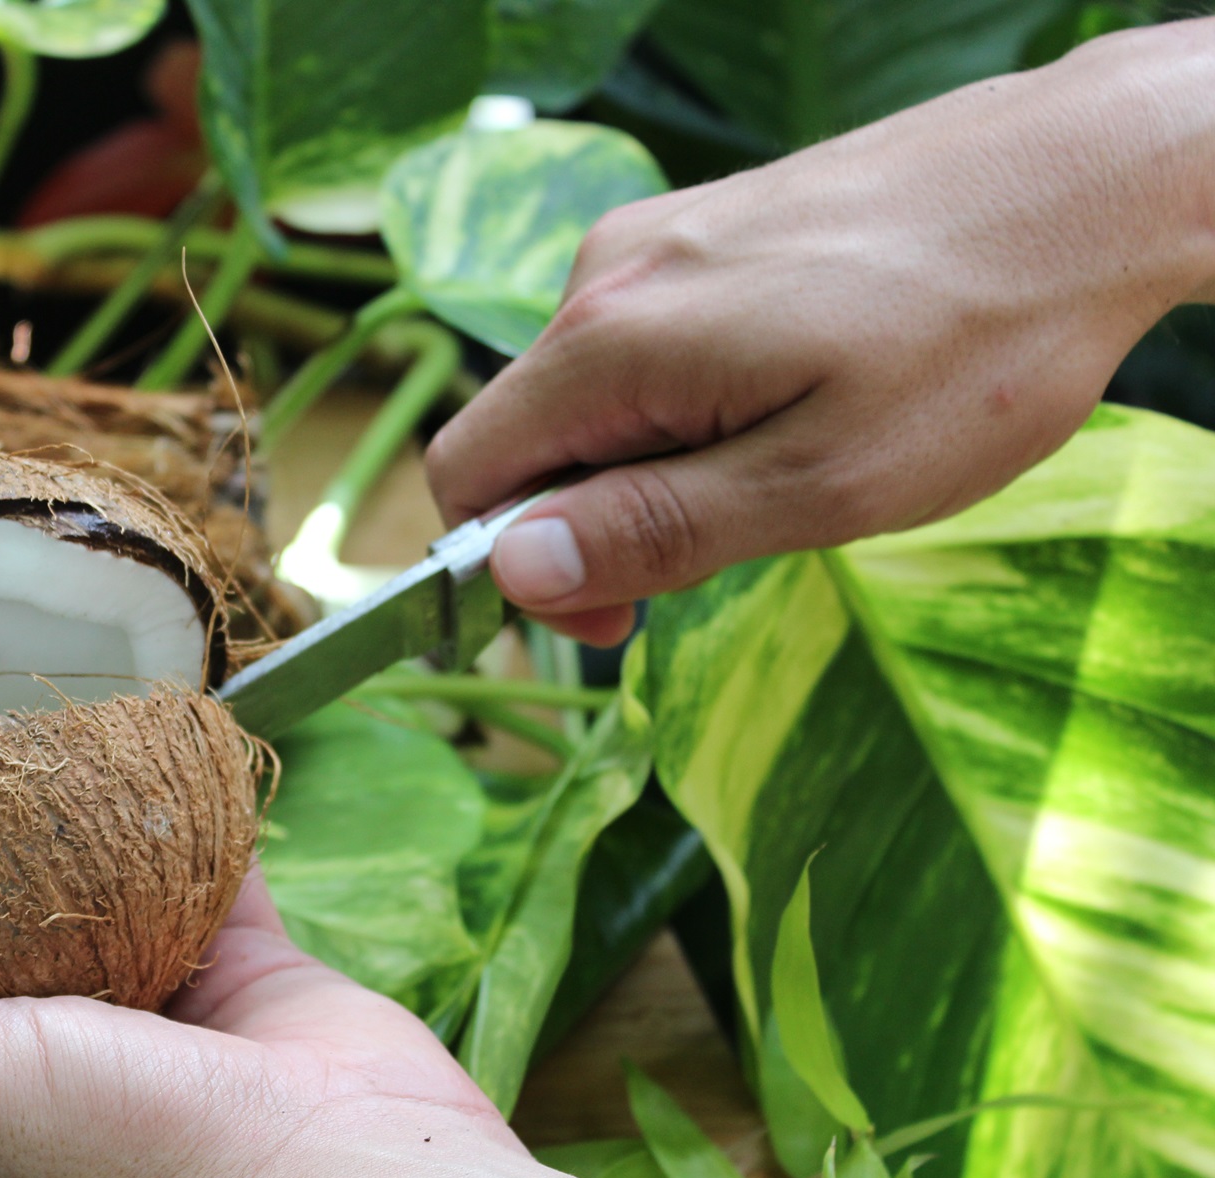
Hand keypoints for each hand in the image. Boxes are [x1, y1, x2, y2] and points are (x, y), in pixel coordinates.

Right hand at [427, 22, 1214, 645]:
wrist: (1087, 180)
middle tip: (725, 559)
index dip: (516, 567)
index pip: (469, 473)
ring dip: (656, 463)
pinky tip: (798, 404)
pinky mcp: (709, 228)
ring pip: (597, 395)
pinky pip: (651, 344)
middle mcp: (610, 274)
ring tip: (789, 469)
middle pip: (532, 437)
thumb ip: (651, 528)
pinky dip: (694, 404)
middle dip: (600, 519)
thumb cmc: (974, 343)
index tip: (617, 617)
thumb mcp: (817, 483)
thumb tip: (512, 569)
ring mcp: (660, 239)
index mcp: (612, 340)